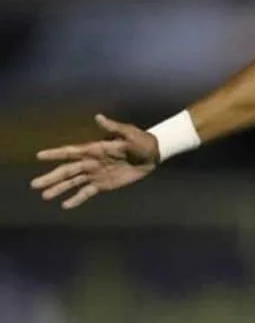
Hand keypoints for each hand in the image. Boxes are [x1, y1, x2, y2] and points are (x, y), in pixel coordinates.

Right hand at [32, 114, 158, 208]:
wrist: (153, 155)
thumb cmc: (141, 141)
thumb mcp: (129, 133)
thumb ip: (113, 128)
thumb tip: (99, 117)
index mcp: (94, 149)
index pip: (71, 152)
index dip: (55, 154)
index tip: (39, 156)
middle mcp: (90, 162)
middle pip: (67, 171)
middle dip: (51, 177)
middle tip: (34, 185)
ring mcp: (95, 174)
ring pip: (73, 183)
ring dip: (59, 189)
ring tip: (45, 196)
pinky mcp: (103, 185)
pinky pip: (87, 193)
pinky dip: (76, 199)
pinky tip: (65, 205)